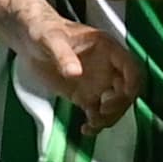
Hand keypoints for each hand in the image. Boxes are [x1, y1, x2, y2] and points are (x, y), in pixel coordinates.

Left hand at [15, 18, 142, 133]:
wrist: (29, 40)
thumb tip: (75, 73)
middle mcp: (107, 67)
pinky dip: (96, 124)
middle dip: (120, 103)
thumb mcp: (50, 38)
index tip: (125, 95)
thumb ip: (63, 55)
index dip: (133, 81)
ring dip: (109, 117)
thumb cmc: (43, 31)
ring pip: (115, 105)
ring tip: (92, 124)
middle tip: (103, 111)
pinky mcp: (85, 97)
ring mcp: (98, 83)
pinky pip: (97, 114)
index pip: (130, 65)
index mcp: (106, 48)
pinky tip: (86, 130)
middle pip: (127, 89)